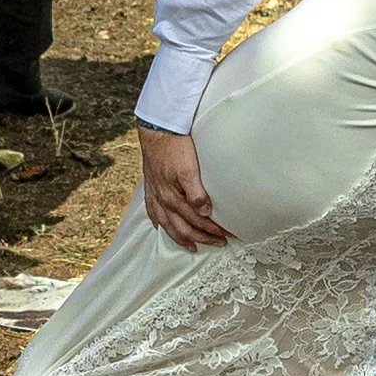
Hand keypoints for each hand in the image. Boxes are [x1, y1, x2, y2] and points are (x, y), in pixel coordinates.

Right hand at [139, 124, 225, 246]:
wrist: (157, 129)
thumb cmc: (175, 146)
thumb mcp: (189, 168)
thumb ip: (196, 192)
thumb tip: (205, 212)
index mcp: (172, 197)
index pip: (195, 220)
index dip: (210, 230)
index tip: (224, 236)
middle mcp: (162, 199)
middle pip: (182, 227)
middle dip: (200, 237)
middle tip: (217, 243)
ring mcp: (155, 194)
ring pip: (167, 224)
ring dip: (180, 236)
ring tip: (190, 246)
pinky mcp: (151, 187)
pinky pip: (153, 211)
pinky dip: (159, 222)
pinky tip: (161, 226)